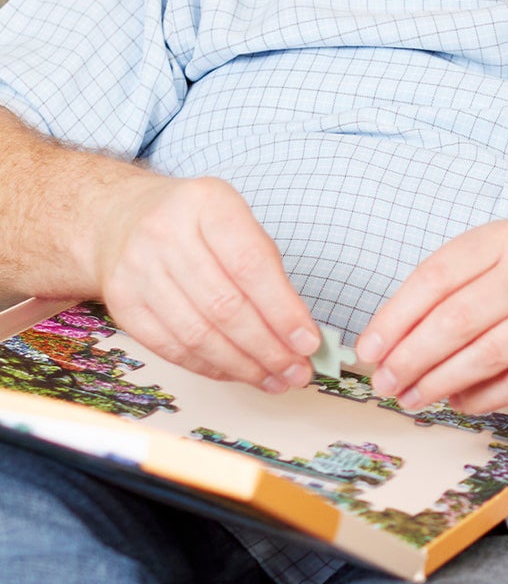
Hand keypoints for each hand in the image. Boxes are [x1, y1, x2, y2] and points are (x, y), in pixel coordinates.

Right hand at [89, 174, 320, 389]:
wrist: (122, 219)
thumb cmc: (197, 226)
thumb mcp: (238, 224)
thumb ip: (269, 272)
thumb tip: (300, 333)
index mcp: (207, 204)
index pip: (251, 266)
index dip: (283, 311)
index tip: (308, 343)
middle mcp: (165, 232)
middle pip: (224, 306)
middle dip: (268, 348)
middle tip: (297, 372)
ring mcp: (137, 268)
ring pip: (197, 334)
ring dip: (242, 366)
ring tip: (275, 380)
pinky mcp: (122, 302)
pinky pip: (171, 347)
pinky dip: (210, 367)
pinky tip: (238, 373)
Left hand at [355, 223, 507, 414]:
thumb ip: (458, 285)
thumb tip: (392, 337)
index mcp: (507, 239)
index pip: (435, 278)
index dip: (394, 318)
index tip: (369, 349)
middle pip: (455, 321)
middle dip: (409, 359)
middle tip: (384, 382)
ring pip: (483, 356)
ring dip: (438, 383)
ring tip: (411, 397)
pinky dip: (480, 398)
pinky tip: (458, 402)